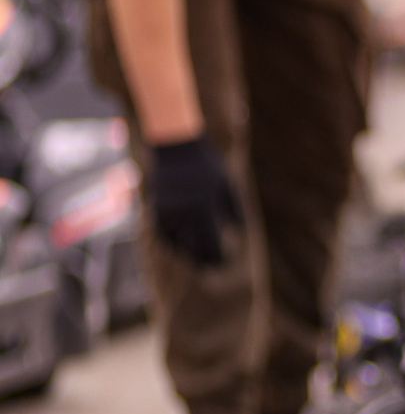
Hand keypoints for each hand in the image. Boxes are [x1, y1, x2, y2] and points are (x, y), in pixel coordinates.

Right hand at [147, 136, 241, 265]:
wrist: (176, 146)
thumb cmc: (207, 165)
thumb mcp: (227, 184)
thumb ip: (234, 210)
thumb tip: (238, 233)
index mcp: (204, 207)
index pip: (211, 242)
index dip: (217, 256)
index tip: (224, 264)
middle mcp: (184, 212)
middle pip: (193, 246)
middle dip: (204, 259)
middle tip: (212, 268)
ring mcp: (167, 210)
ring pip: (176, 242)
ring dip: (187, 254)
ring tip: (198, 261)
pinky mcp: (156, 207)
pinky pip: (162, 232)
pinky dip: (171, 243)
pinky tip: (180, 248)